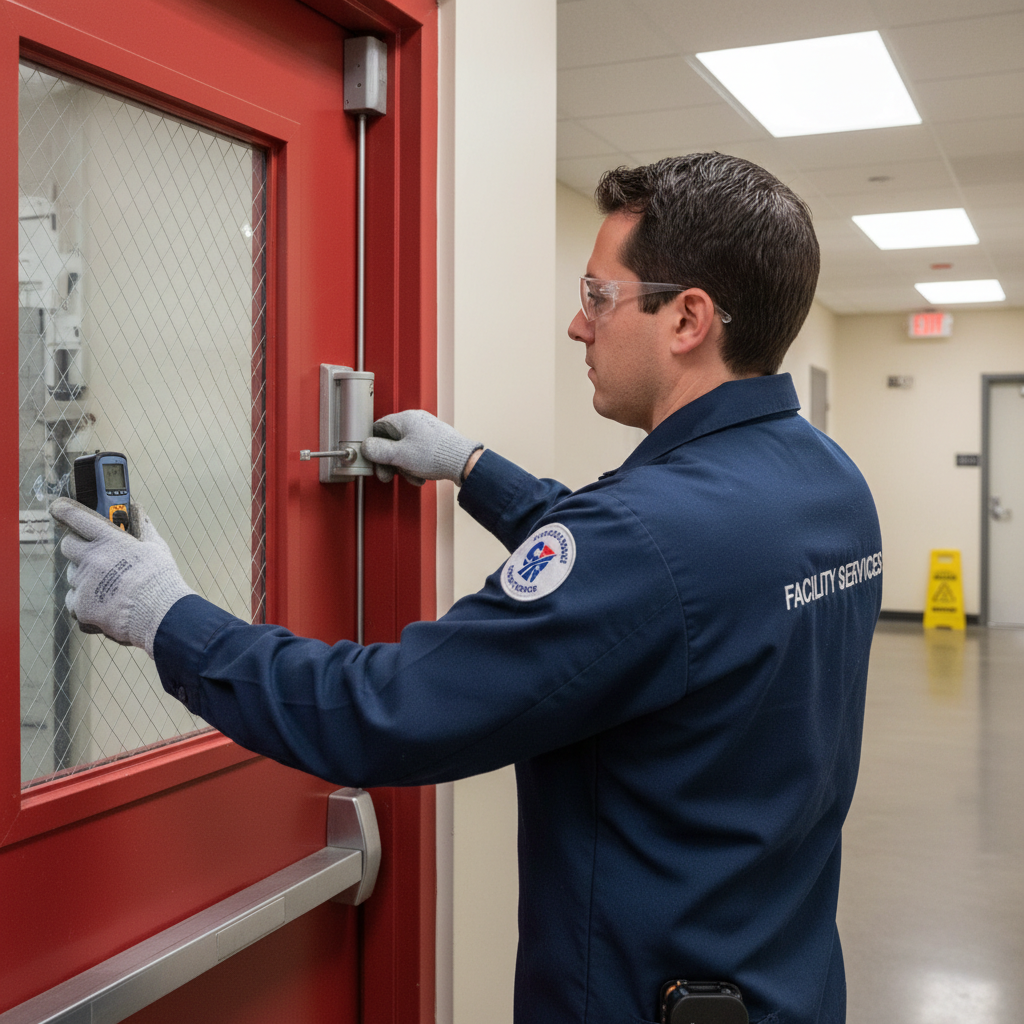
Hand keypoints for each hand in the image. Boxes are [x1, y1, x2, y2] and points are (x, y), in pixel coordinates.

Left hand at [49, 497, 193, 657]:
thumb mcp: (156, 547)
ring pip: (73, 575)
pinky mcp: (81, 605)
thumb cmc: (160, 579)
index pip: (77, 517)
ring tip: (108, 586)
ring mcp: (84, 583)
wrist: (159, 613)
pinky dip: (84, 601)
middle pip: (68, 546)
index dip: (64, 510)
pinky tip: (103, 603)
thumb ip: (143, 527)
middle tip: (93, 555)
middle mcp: (91, 559)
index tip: (58, 508)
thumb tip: (138, 510)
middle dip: (77, 548)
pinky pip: (74, 599)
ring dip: (85, 577)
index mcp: (109, 540)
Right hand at [361, 410, 481, 484]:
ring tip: (412, 476)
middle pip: (391, 442)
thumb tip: (365, 446)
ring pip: (405, 450)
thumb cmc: (435, 455)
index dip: (374, 448)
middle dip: (390, 462)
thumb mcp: (400, 455)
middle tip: (389, 476)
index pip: (378, 429)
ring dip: (404, 467)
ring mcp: (426, 432)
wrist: (464, 462)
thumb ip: (379, 451)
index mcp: (404, 419)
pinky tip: (421, 476)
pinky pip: (418, 454)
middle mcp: (415, 421)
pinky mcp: (435, 442)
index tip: (374, 462)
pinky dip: (416, 466)